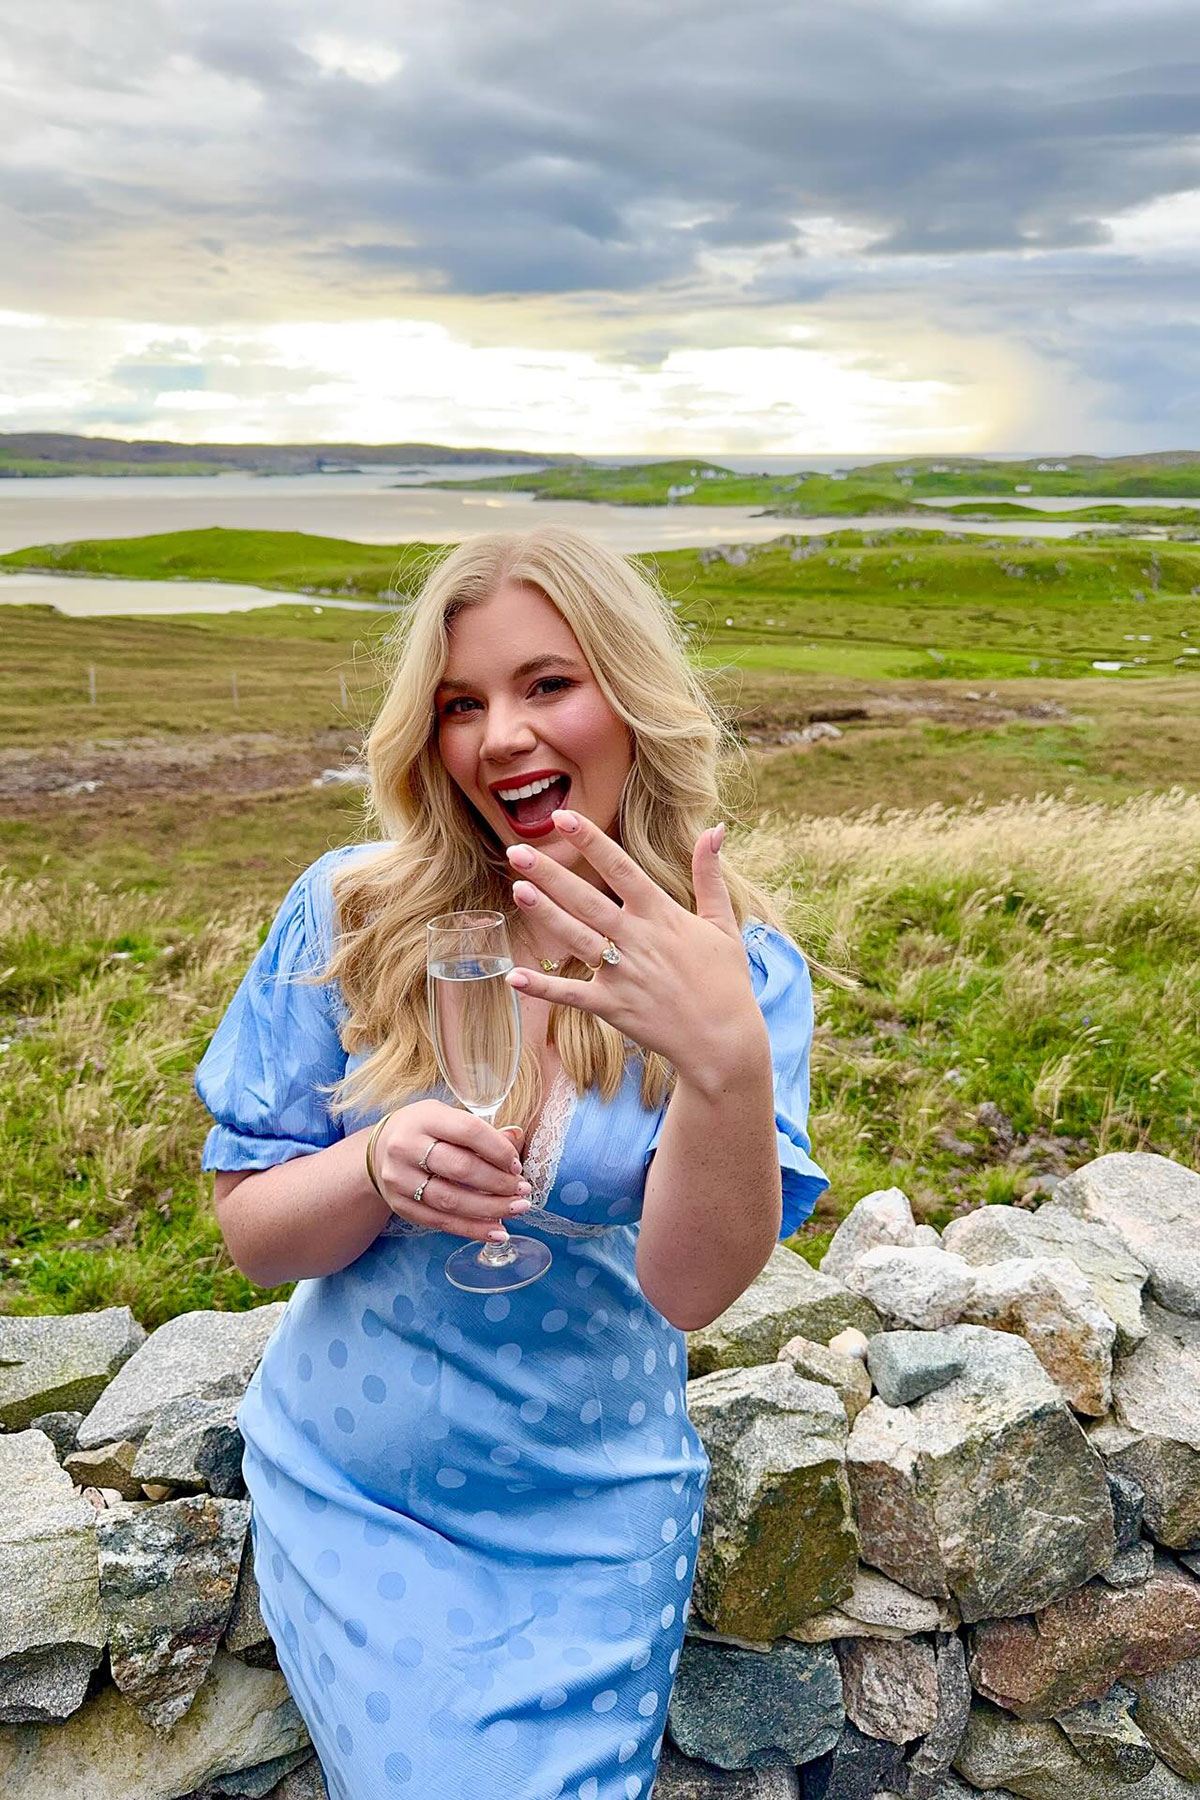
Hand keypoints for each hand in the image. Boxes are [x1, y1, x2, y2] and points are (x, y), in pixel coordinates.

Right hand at [373, 1103, 531, 1240]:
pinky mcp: (400, 1206)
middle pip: (460, 1169)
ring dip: (490, 1209)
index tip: (517, 1165)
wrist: (378, 1152)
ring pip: (451, 1200)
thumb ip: (480, 1130)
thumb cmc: (424, 1131)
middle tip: (523, 1190)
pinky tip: (497, 1231)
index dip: (498, 1150)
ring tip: (517, 1209)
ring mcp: (400, 1179)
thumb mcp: (447, 1118)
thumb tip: (516, 1136)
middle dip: (498, 1183)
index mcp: (424, 1118)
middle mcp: (406, 1147)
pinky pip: (441, 1222)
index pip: (468, 1132)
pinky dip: (472, 1229)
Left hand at [505, 809, 765, 1085]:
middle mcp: (638, 940)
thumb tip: (714, 829)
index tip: (563, 817)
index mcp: (662, 915)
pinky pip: (572, 995)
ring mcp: (623, 974)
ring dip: (546, 915)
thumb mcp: (723, 923)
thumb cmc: (726, 980)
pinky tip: (514, 976)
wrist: (725, 1040)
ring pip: (576, 938)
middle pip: (587, 900)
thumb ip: (709, 875)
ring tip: (517, 890)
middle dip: (551, 874)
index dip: (591, 841)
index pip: (621, 868)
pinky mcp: (614, 1007)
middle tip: (517, 852)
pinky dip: (544, 987)